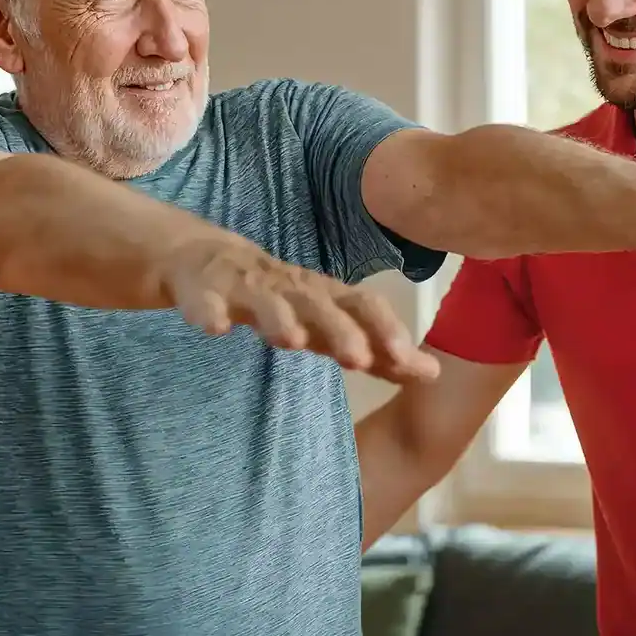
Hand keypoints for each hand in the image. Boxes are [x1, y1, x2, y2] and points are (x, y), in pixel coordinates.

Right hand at [159, 232, 440, 383]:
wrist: (204, 260)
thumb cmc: (279, 298)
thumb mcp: (329, 323)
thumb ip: (377, 351)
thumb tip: (432, 375)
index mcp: (324, 295)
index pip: (363, 306)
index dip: (386, 330)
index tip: (410, 361)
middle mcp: (290, 287)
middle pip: (319, 303)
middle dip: (340, 328)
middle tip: (358, 359)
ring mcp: (246, 285)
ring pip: (266, 299)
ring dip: (280, 317)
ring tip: (290, 340)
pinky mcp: (204, 288)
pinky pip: (206, 300)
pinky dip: (211, 311)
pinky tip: (215, 328)